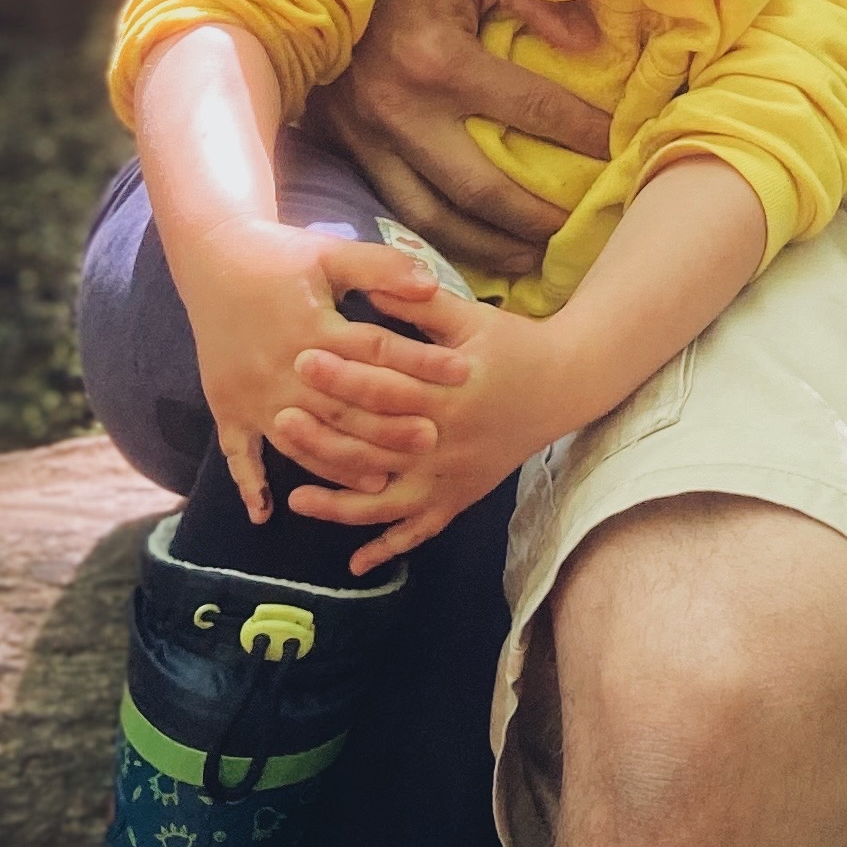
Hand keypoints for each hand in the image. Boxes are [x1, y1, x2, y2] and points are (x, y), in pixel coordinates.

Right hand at [172, 220, 471, 526]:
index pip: (375, 351)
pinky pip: (236, 452)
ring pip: (300, 439)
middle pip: (341, 407)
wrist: (213, 257)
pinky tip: (265, 513)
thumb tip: (430, 284)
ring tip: (380, 482)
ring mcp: (249, 392)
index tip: (462, 373)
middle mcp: (279, 367)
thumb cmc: (281, 255)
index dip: (419, 362)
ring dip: (337, 464)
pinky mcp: (226, 404)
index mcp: (310, 327)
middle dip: (387, 427)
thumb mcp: (332, 252)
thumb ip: (381, 267)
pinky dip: (249, 483)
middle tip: (432, 440)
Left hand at [272, 303, 575, 573]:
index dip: (343, 374)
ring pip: (390, 500)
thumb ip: (420, 304)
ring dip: (342, 503)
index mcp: (450, 392)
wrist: (565, 386)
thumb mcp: (470, 317)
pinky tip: (355, 563)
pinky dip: (390, 548)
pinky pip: (422, 530)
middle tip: (281, 420)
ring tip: (297, 498)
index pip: (387, 386)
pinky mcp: (461, 497)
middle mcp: (448, 441)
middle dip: (326, 434)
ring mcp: (453, 476)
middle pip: (377, 444)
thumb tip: (367, 283)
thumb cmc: (513, 345)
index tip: (302, 360)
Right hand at [307, 0, 612, 277]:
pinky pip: (396, 211)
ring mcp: (368, 139)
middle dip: (535, 219)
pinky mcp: (347, 151)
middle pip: (482, 189)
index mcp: (439, 61)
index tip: (621, 148)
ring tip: (533, 261)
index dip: (583, 132)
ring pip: (433, 219)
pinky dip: (438, 240)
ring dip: (486, 249)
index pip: (531, 108)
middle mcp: (402, 112)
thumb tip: (589, 43)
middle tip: (579, 232)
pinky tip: (473, 250)